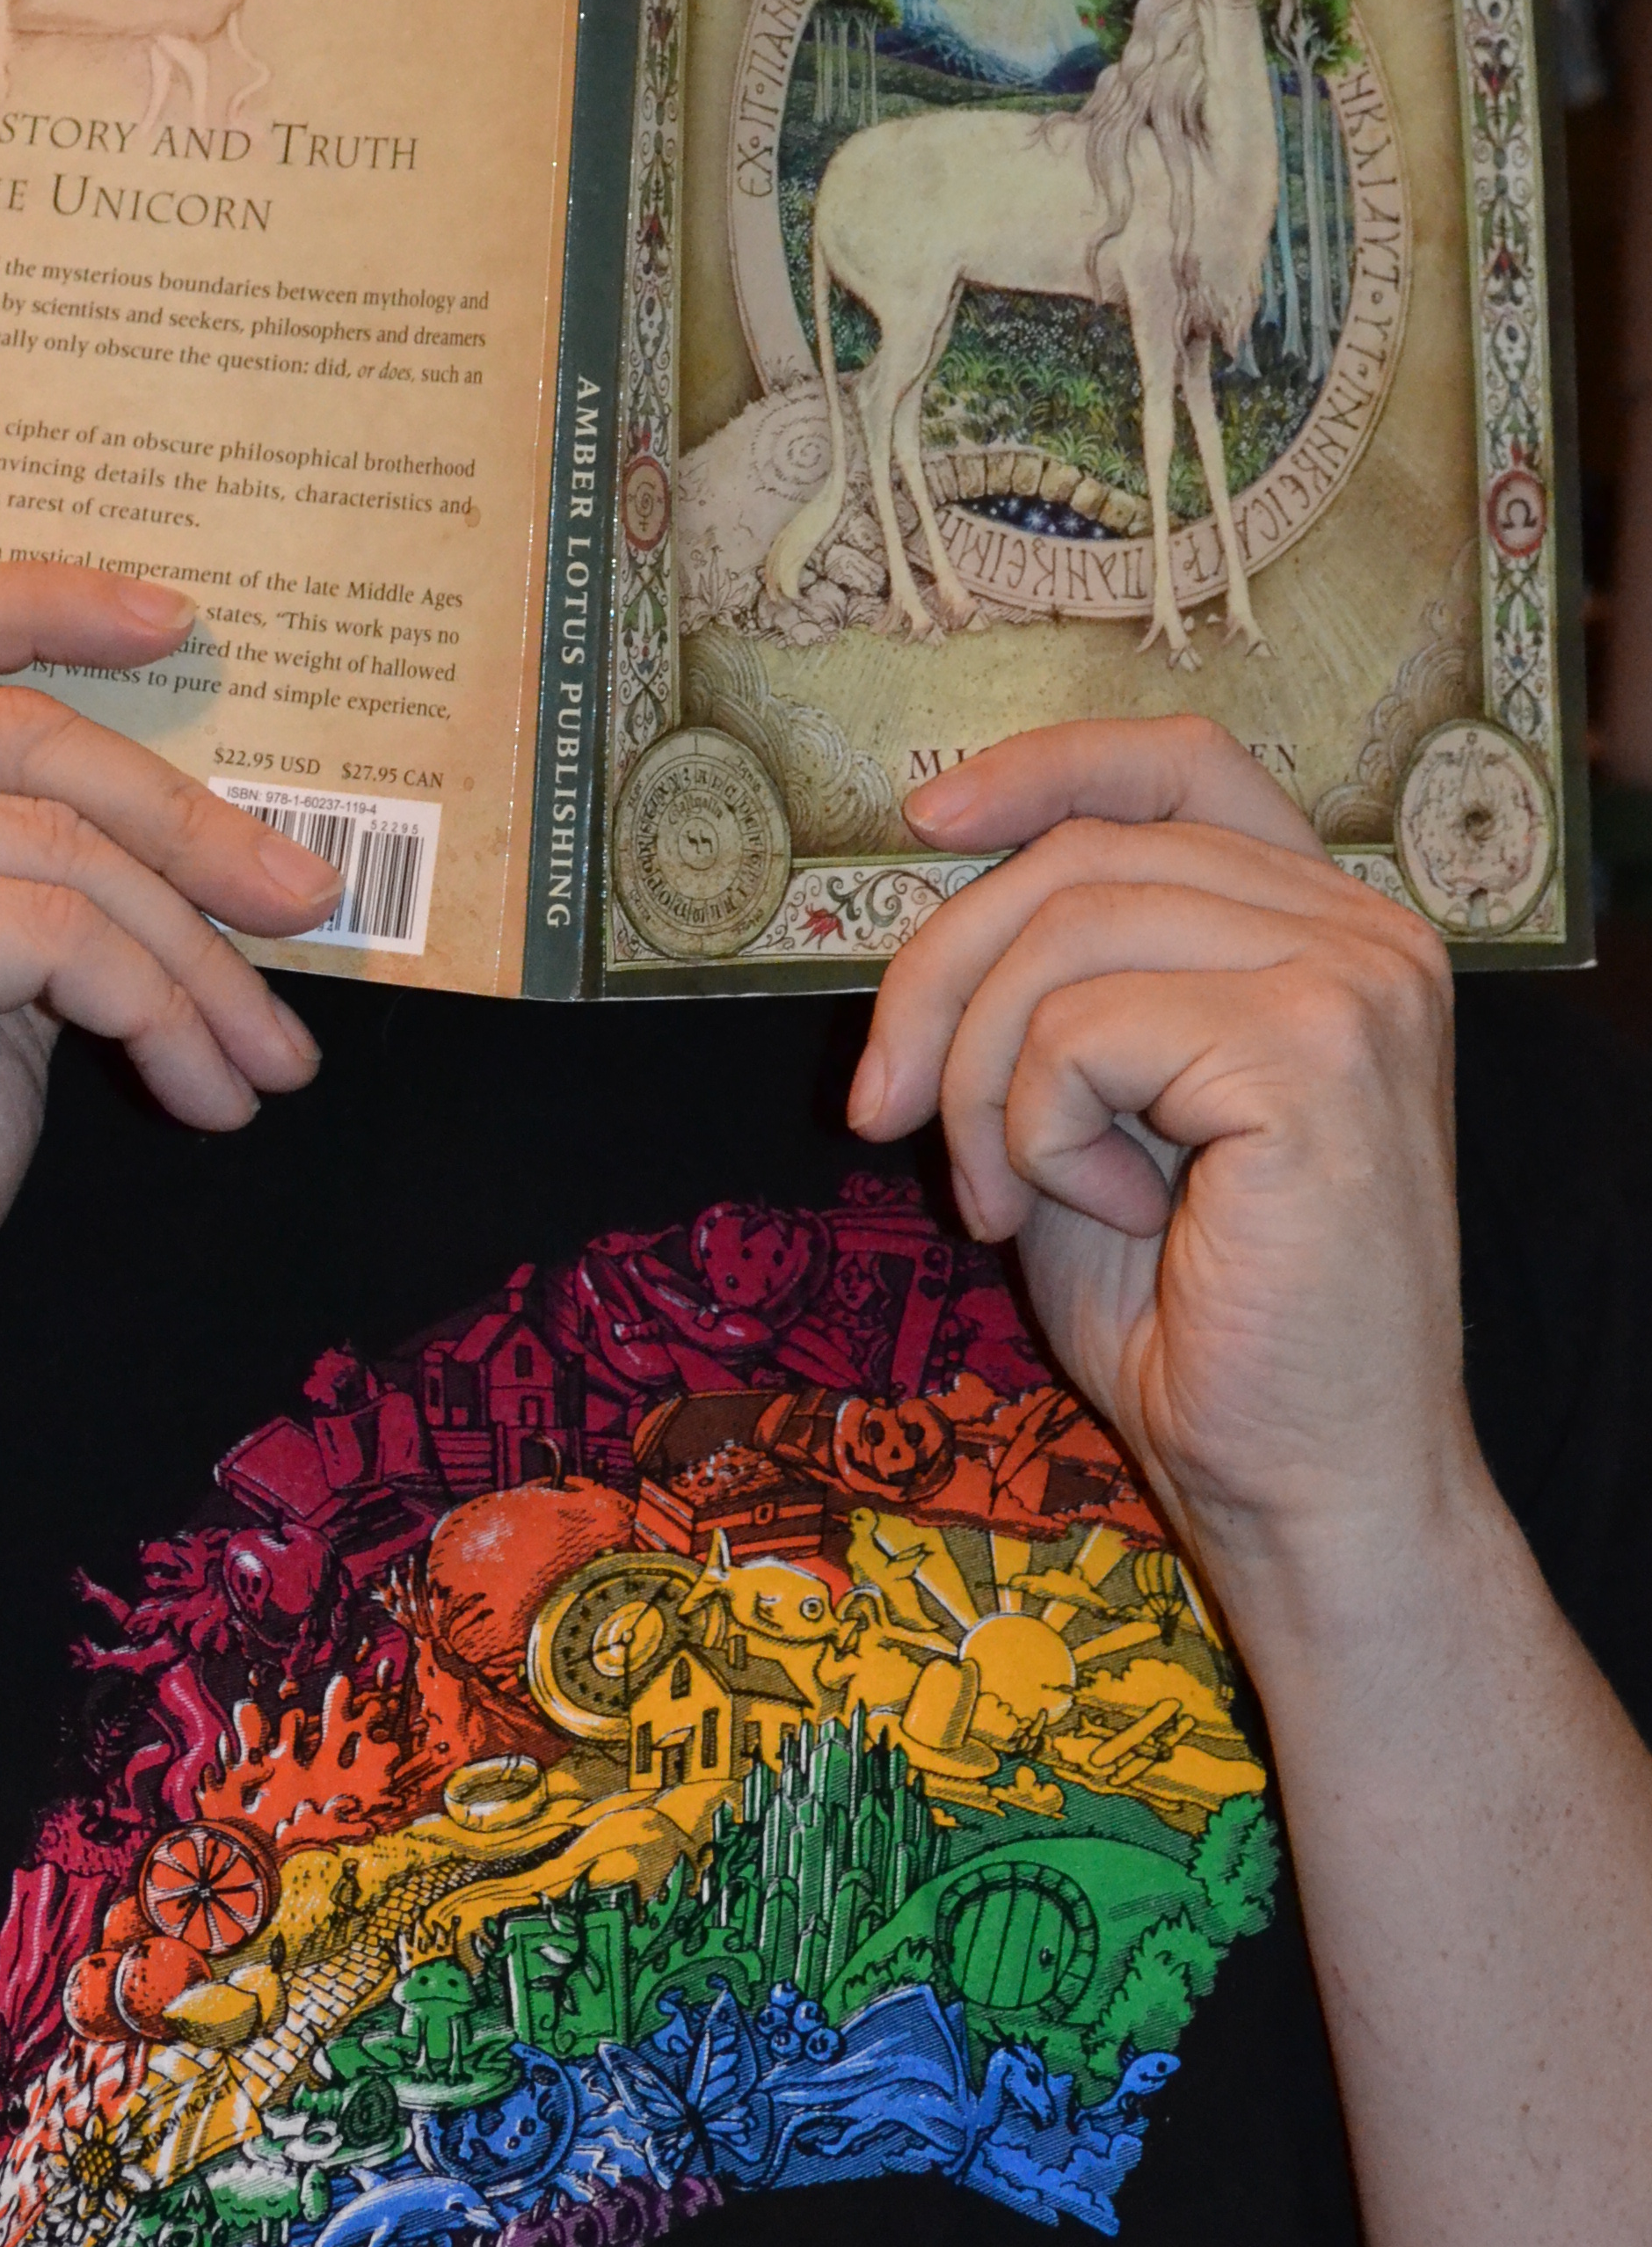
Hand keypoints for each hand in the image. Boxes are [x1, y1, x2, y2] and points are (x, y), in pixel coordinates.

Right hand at [0, 565, 339, 1448]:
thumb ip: (15, 900)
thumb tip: (190, 856)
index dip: (38, 603)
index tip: (178, 624)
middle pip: (14, 732)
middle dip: (187, 819)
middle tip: (306, 902)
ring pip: (56, 847)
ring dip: (196, 958)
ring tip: (267, 1056)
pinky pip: (52, 936)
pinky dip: (158, 1010)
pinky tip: (197, 1093)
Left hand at [848, 717, 1468, 1576]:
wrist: (1305, 1482)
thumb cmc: (1204, 1327)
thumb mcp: (1099, 1116)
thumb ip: (1058, 996)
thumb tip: (926, 909)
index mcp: (1325, 931)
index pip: (1182, 764)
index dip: (1045, 767)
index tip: (923, 819)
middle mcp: (1362, 933)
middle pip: (1082, 856)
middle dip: (938, 980)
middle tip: (883, 1110)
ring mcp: (1353, 983)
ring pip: (1063, 936)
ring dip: (981, 1081)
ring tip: (1002, 1196)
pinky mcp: (1316, 1050)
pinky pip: (1082, 1033)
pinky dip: (1039, 1134)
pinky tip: (1110, 1216)